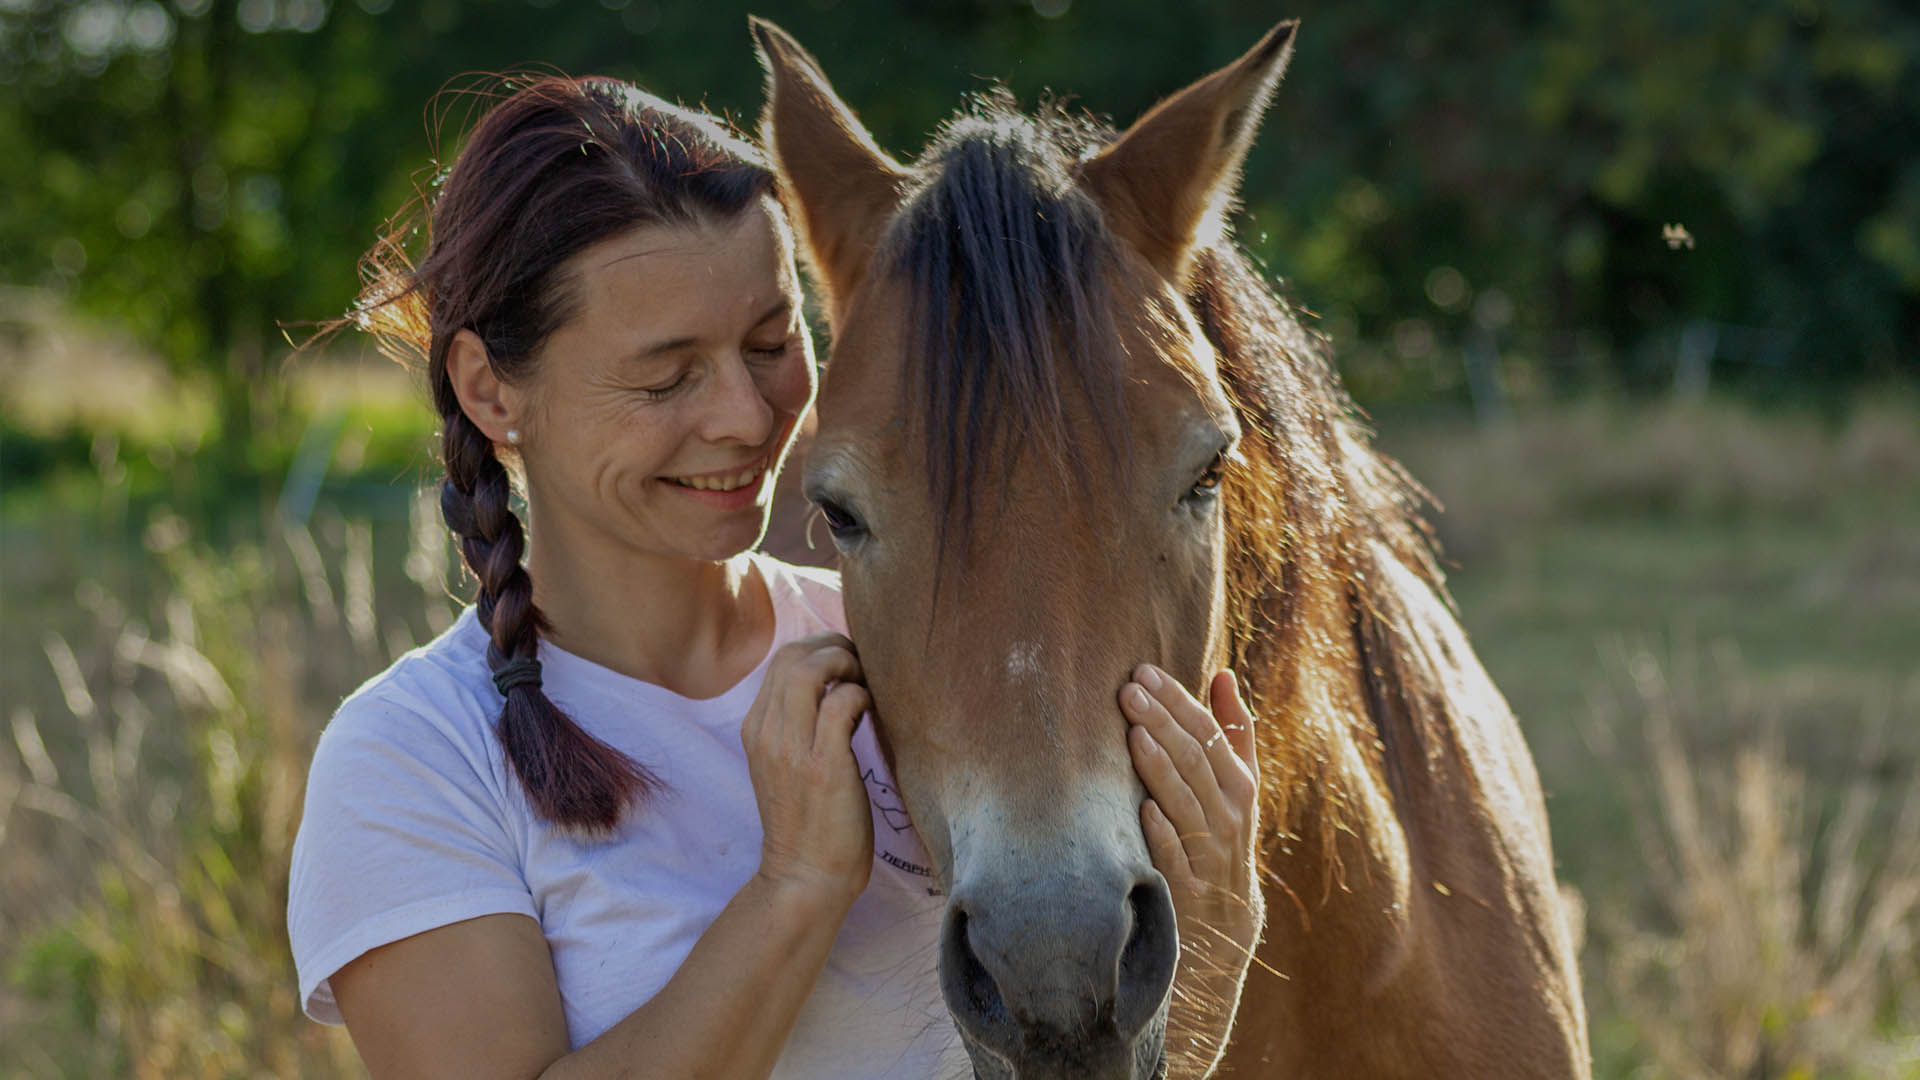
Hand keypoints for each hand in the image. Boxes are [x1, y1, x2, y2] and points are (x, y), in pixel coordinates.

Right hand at [742, 632, 874, 906]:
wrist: (804, 878)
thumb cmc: (809, 825)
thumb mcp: (789, 767)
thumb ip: (800, 728)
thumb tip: (839, 691)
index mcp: (756, 730)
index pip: (780, 662)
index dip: (818, 650)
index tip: (847, 663)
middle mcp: (766, 733)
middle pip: (791, 656)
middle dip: (833, 646)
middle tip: (863, 663)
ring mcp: (790, 749)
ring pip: (809, 670)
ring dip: (846, 663)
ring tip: (867, 681)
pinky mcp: (821, 766)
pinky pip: (840, 703)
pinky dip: (860, 694)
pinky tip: (872, 709)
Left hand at [1122, 665, 1263, 1060]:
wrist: (1226, 924)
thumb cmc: (1223, 836)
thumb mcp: (1236, 786)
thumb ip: (1233, 731)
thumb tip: (1222, 673)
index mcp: (1239, 784)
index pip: (1210, 732)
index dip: (1179, 700)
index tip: (1144, 671)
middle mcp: (1230, 815)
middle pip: (1198, 760)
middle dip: (1163, 722)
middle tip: (1127, 690)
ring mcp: (1211, 853)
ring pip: (1187, 803)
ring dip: (1161, 769)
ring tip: (1133, 734)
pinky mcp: (1189, 889)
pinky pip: (1177, 857)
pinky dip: (1162, 833)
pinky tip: (1143, 809)